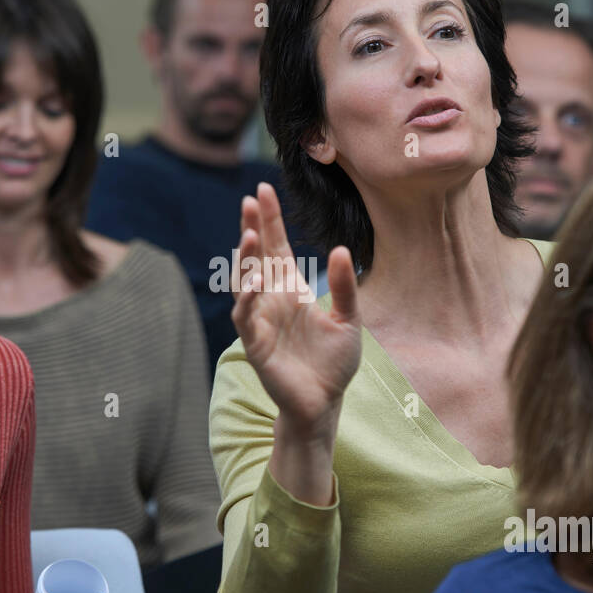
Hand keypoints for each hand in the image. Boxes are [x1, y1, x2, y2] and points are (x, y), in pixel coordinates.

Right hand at [232, 182, 361, 431]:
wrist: (324, 402)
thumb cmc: (333, 362)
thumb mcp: (349, 319)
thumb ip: (345, 286)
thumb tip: (340, 249)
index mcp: (291, 289)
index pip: (276, 246)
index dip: (269, 219)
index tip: (263, 190)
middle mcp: (271, 299)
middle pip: (256, 256)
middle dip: (251, 228)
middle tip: (250, 200)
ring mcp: (260, 319)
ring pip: (243, 281)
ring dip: (244, 259)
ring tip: (248, 235)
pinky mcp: (255, 342)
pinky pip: (245, 315)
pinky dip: (247, 298)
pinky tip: (255, 281)